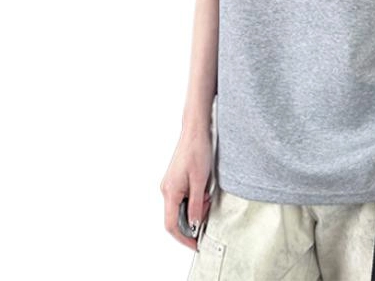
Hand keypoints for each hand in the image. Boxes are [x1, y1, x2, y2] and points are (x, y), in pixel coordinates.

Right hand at [160, 125, 214, 250]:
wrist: (195, 131)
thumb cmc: (197, 150)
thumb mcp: (200, 180)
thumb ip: (196, 204)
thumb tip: (193, 224)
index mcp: (170, 192)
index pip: (171, 224)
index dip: (183, 237)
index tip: (196, 244)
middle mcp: (167, 190)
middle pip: (177, 217)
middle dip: (193, 219)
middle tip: (207, 211)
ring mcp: (170, 185)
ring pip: (181, 207)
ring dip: (195, 208)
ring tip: (207, 197)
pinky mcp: (176, 180)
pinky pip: (183, 198)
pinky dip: (194, 200)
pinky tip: (204, 191)